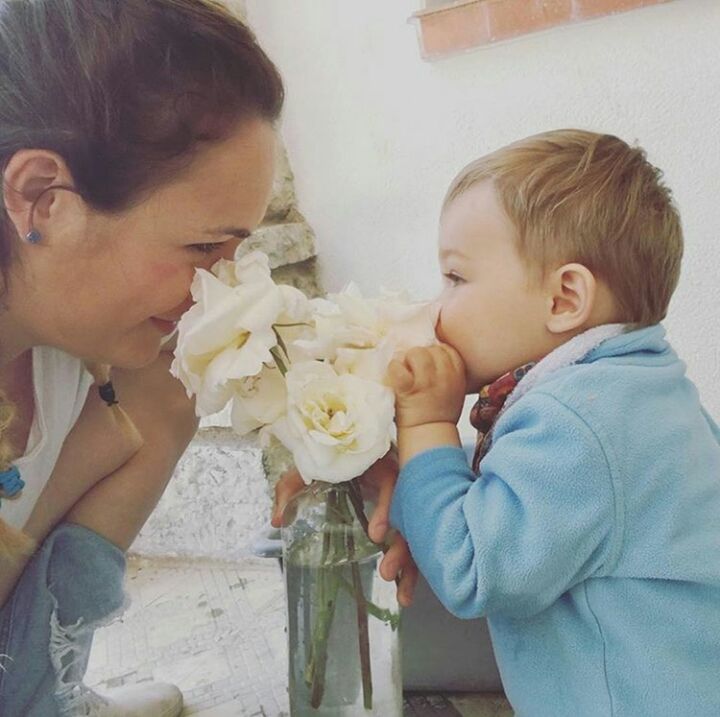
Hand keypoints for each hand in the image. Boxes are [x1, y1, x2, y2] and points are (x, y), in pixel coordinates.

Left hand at [271, 450, 418, 605]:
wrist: (343, 444)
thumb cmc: (332, 459)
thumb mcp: (309, 469)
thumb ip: (291, 489)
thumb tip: (277, 520)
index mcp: (378, 464)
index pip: (391, 482)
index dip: (386, 507)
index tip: (375, 534)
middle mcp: (398, 482)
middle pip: (409, 514)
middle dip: (401, 546)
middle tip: (386, 572)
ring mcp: (403, 502)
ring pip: (415, 532)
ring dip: (409, 564)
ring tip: (401, 595)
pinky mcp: (402, 519)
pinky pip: (411, 542)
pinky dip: (410, 567)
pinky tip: (404, 593)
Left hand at [387, 343, 465, 427]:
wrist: (429, 437)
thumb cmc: (438, 414)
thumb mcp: (453, 389)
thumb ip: (446, 371)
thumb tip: (429, 353)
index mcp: (458, 373)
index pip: (445, 349)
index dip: (434, 355)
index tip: (428, 368)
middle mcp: (445, 374)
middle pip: (430, 348)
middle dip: (419, 357)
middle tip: (413, 373)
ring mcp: (427, 381)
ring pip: (415, 353)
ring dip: (406, 360)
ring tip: (405, 375)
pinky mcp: (409, 388)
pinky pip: (397, 366)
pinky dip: (393, 369)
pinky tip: (396, 380)